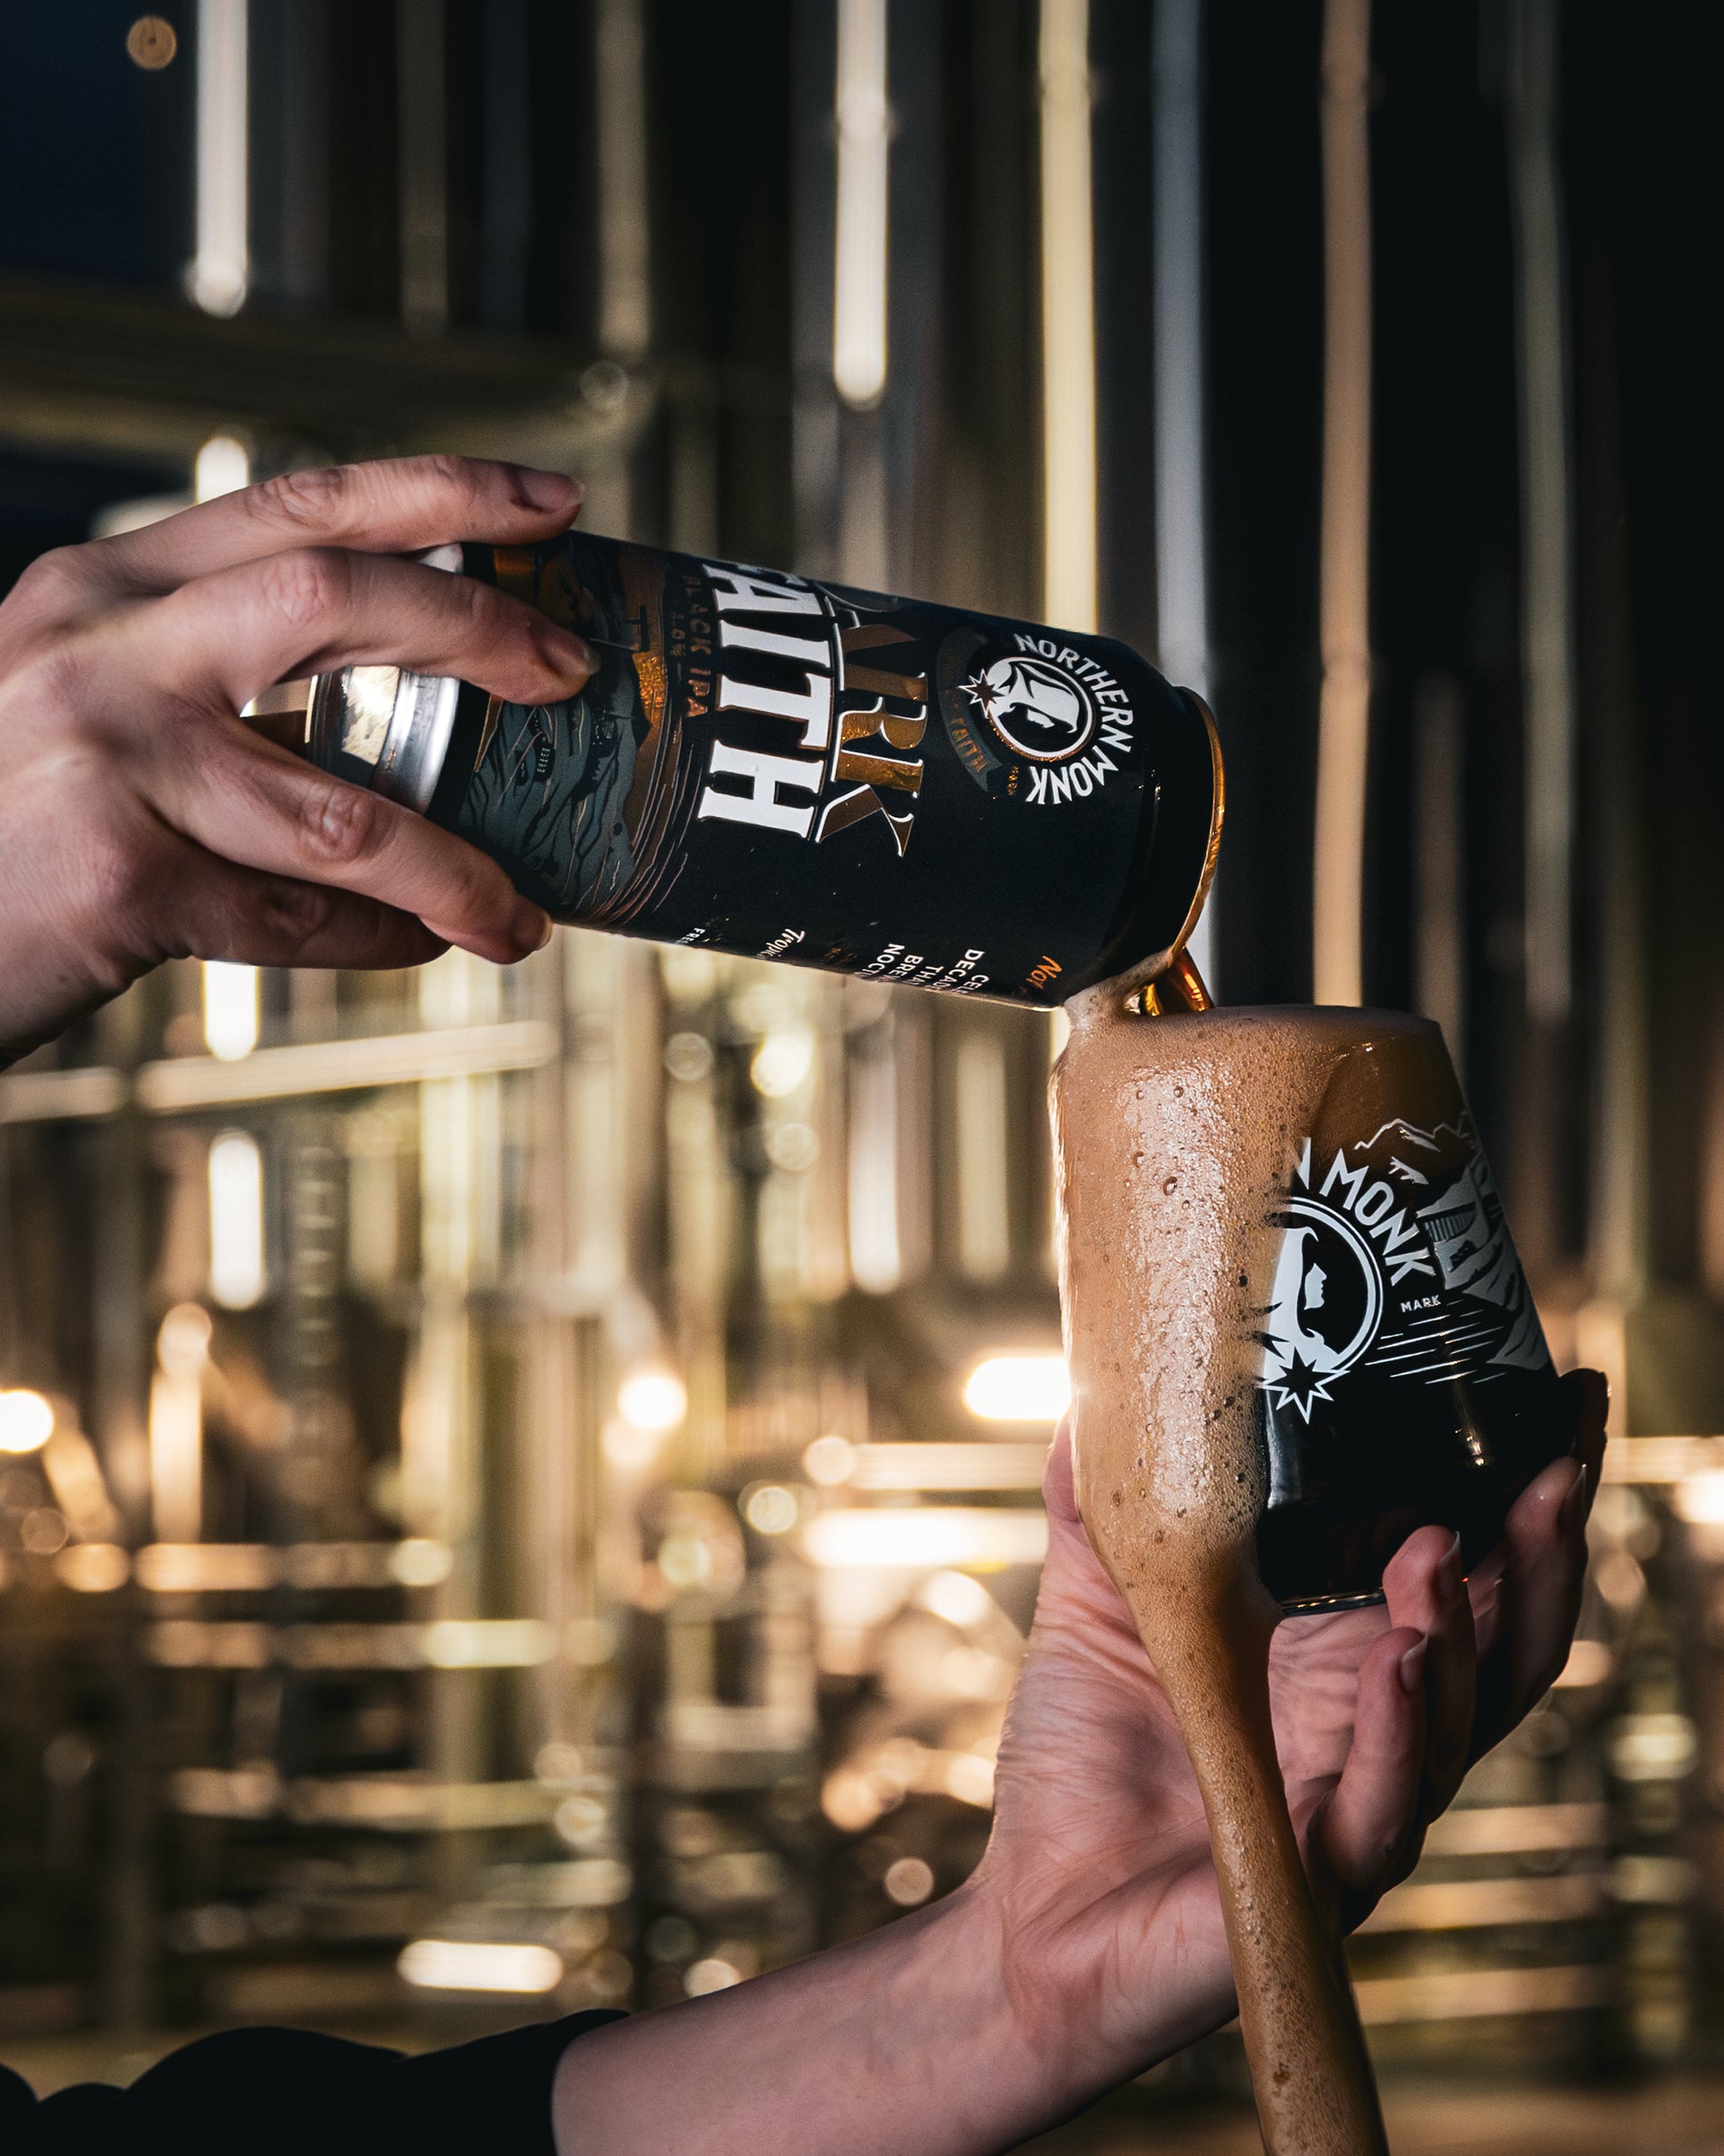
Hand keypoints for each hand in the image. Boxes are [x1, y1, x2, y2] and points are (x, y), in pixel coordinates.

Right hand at [0, 454, 594, 1065]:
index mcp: (103, 588)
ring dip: (456, 867)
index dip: (436, 492)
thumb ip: (208, 678)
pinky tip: (415, 946)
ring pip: (342, 804)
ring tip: (517, 915)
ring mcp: (101, 756)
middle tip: (573, 671)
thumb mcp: (86, 703)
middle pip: (332, 595)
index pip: (293, 502)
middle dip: (478, 628)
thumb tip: (397, 696)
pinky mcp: (115, 876)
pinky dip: (373, 940)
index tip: (549, 501)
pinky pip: (295, 917)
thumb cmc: (7, 825)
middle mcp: (96, 645)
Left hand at [971, 1368, 1607, 2098]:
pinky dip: (1398, 1734)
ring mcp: (1357, 1806)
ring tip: (1435, 1551)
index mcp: (1339, 1659)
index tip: (1557, 1413)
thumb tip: (1095, 1390)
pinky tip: (1396, 1663)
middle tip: (1551, 1468)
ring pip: (1458, 1720)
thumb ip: (1102, 1503)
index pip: (1466, 1575)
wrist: (1027, 1917)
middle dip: (1538, 1556)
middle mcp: (1373, 1730)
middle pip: (1501, 1642)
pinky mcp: (1317, 1881)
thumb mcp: (1092, 1605)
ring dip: (1462, 1630)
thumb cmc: (1079, 1767)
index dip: (1519, 1505)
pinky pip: (1383, 1808)